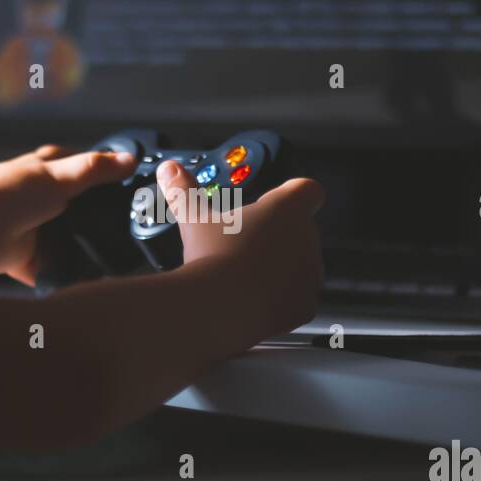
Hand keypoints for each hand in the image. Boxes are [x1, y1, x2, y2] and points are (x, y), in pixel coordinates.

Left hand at [0, 145, 135, 284]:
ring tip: (110, 252)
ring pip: (70, 239)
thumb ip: (96, 170)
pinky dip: (67, 273)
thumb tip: (129, 161)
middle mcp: (41, 199)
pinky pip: (56, 269)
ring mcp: (36, 229)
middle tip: (125, 224)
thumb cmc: (5, 194)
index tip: (132, 184)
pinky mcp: (30, 258)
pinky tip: (85, 275)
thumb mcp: (59, 176)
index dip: (105, 173)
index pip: (82, 167)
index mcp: (46, 171)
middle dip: (97, 217)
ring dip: (83, 246)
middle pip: (79, 207)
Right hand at [156, 160, 324, 337]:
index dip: (293, 194)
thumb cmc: (214, 259)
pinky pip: (297, 298)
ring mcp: (310, 275)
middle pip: (299, 230)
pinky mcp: (305, 305)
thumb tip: (170, 170)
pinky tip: (253, 300)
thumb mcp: (195, 220)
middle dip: (276, 236)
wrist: (219, 309)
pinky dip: (280, 299)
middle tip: (243, 244)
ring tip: (244, 275)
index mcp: (287, 210)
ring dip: (280, 268)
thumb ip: (185, 191)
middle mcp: (307, 239)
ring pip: (300, 265)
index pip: (307, 190)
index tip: (276, 201)